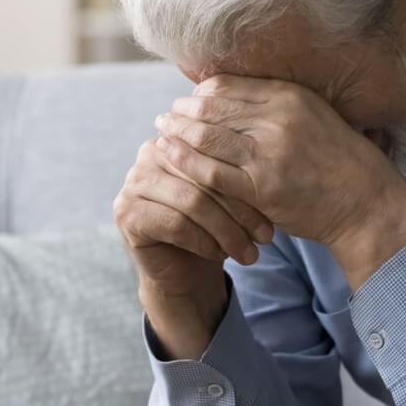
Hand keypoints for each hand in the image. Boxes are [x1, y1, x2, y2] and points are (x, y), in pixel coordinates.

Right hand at [112, 137, 275, 352]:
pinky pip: (175, 225)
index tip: (276, 209)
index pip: (218, 153)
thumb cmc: (214, 224)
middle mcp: (150, 152)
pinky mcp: (127, 213)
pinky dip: (204, 242)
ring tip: (249, 252)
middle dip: (241, 209)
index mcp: (178, 136)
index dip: (248, 181)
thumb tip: (279, 154)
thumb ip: (240, 168)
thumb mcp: (232, 192)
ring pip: (193, 202)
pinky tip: (220, 254)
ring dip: (227, 231)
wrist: (185, 269)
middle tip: (267, 236)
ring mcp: (133, 182)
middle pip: (205, 176)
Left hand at [152, 75, 405, 287]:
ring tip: (161, 135)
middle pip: (210, 108)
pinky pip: (211, 172)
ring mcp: (269, 153)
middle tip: (164, 117)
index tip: (186, 103)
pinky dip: (185, 163)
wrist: (365, 202)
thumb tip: (226, 93)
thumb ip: (273, 105)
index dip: (198, 94)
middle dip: (182, 113)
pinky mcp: (262, 187)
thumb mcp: (310, 117)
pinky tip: (168, 156)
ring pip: (206, 137)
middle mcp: (278, 118)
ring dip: (177, 134)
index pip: (225, 86)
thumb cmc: (335, 161)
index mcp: (289, 96)